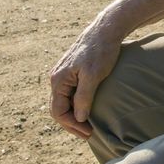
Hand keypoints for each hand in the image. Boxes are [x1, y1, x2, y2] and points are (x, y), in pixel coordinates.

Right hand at [49, 22, 121, 139]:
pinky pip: (70, 92)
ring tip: (88, 126)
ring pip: (64, 101)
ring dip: (74, 115)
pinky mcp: (72, 70)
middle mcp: (57, 77)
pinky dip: (76, 104)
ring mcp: (63, 73)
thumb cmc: (101, 51)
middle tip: (89, 134)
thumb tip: (78, 118)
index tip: (88, 132)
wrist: (106, 29)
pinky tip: (87, 110)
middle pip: (59, 108)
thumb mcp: (93, 76)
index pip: (58, 111)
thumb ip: (83, 97)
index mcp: (59, 80)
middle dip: (72, 123)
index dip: (72, 125)